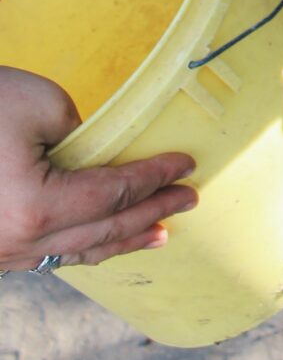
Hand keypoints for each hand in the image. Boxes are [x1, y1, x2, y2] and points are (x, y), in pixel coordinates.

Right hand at [0, 66, 196, 271]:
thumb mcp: (41, 105)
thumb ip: (82, 135)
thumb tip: (97, 154)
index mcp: (36, 207)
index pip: (115, 193)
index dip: (156, 177)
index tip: (188, 165)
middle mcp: (19, 242)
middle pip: (103, 231)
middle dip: (151, 213)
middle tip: (188, 199)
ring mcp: (1, 253)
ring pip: (75, 252)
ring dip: (122, 241)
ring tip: (160, 232)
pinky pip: (47, 253)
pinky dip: (83, 245)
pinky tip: (101, 239)